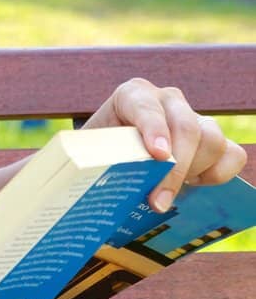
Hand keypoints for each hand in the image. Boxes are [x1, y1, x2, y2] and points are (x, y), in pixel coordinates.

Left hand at [81, 79, 247, 212]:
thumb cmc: (96, 153)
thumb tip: (67, 182)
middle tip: (158, 203)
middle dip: (176, 168)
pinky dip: (218, 174)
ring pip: (212, 139)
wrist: (112, 155)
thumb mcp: (85, 152)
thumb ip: (80, 159)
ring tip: (167, 196)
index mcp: (132, 95)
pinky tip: (192, 186)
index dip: (154, 128)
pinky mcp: (212, 140)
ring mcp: (193, 117)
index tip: (158, 155)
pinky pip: (232, 154)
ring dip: (194, 173)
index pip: (146, 105)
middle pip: (186, 126)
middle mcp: (166, 100)